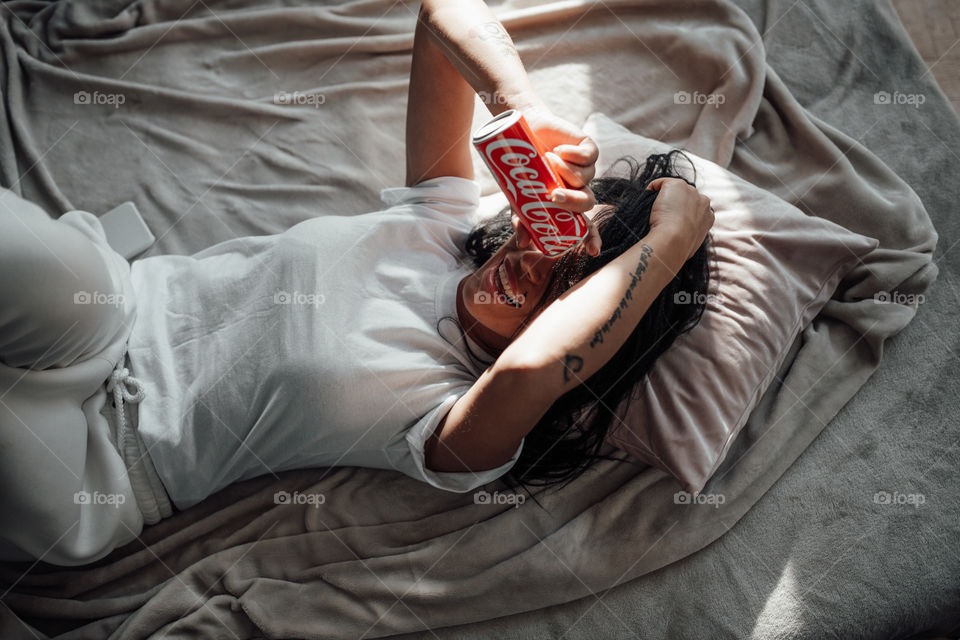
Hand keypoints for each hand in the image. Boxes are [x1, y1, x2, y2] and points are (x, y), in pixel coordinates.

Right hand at [505, 105, 601, 256]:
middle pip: (587, 202)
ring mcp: (585, 169)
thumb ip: (522, 218)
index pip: (585, 225)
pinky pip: (587, 157)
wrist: (520, 132)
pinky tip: (559, 150)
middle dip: (573, 202)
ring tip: (547, 159)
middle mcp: (579, 188)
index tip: (593, 251)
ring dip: (565, 171)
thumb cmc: (520, 168)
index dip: (592, 238)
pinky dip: (572, 154)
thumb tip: (523, 243)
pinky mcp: (589, 149)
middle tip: (554, 195)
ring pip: (585, 178)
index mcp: (567, 204)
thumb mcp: (518, 197)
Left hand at [646, 177, 713, 261]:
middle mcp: (703, 200)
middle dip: (675, 203)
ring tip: (655, 211)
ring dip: (664, 197)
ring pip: (674, 190)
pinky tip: (647, 201)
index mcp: (708, 215)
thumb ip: (691, 235)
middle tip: (662, 216)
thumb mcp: (693, 243)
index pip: (696, 208)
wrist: (675, 239)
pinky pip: (660, 184)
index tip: (673, 221)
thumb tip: (682, 243)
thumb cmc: (681, 247)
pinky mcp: (676, 184)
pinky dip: (652, 189)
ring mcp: (690, 190)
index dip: (683, 213)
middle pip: (686, 196)